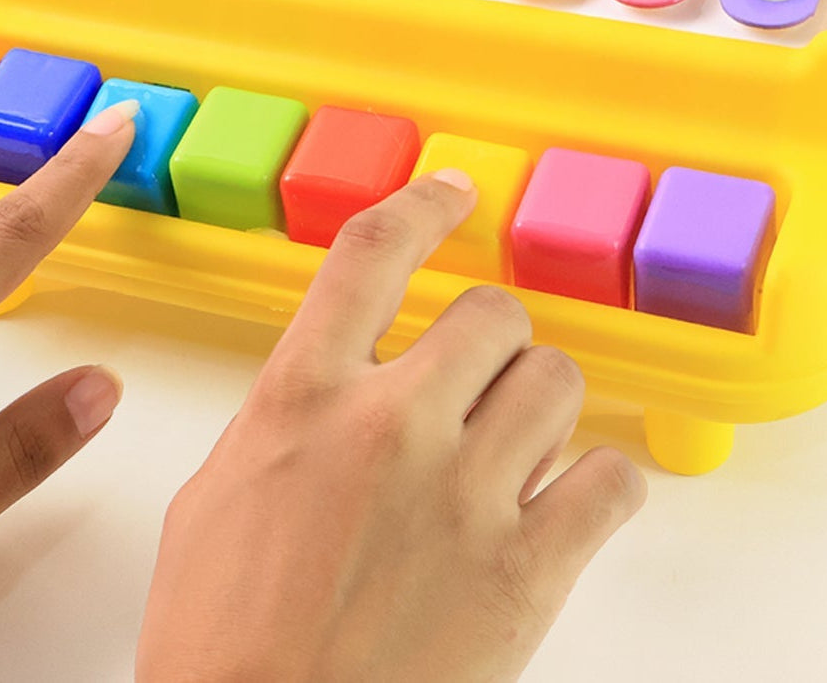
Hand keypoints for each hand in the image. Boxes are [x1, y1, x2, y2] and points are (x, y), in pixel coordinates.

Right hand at [137, 170, 645, 682]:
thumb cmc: (223, 649)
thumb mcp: (217, 502)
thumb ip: (285, 422)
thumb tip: (328, 393)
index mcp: (304, 399)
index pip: (371, 254)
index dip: (423, 204)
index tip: (455, 190)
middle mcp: (391, 426)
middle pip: (492, 314)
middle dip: (493, 343)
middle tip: (481, 382)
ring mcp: (465, 494)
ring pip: (557, 381)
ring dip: (543, 408)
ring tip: (518, 449)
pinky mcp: (525, 570)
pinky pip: (609, 482)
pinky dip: (599, 488)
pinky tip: (570, 506)